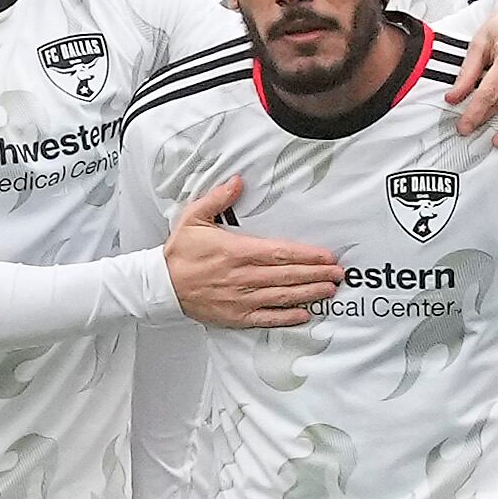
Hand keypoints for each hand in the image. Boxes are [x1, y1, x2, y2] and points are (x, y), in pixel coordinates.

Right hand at [163, 176, 340, 326]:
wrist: (160, 284)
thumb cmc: (179, 254)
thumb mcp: (194, 218)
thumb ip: (218, 199)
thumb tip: (237, 181)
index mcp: (236, 251)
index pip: (280, 253)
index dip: (306, 255)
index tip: (326, 256)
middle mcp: (241, 276)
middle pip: (287, 275)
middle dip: (316, 274)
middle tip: (337, 273)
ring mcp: (240, 298)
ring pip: (281, 296)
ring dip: (308, 293)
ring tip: (328, 290)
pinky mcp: (235, 315)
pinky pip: (266, 317)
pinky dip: (286, 317)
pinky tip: (303, 314)